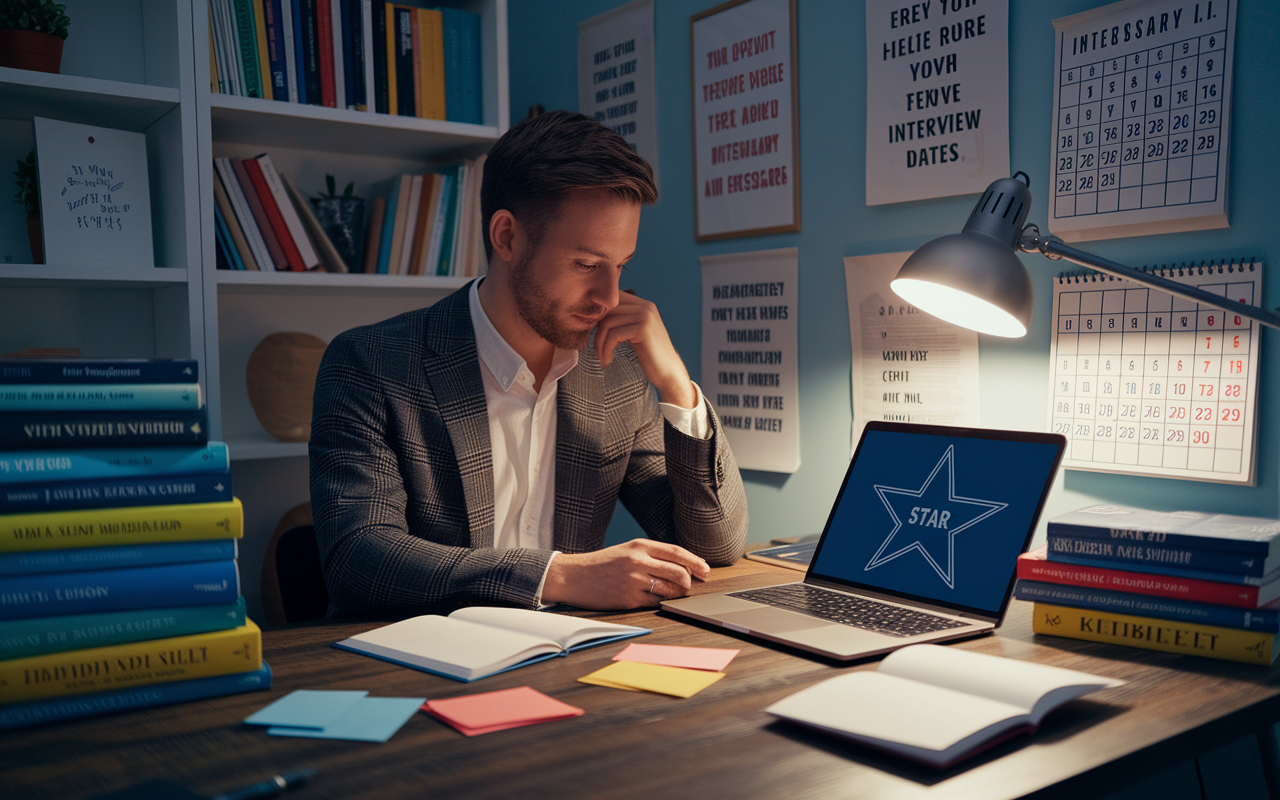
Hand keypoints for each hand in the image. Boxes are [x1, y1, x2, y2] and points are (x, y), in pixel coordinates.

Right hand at [540, 539, 711, 609]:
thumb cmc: (601, 564)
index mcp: (639, 545)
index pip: (676, 552)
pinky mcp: (629, 599)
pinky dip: (660, 602)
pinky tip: (657, 600)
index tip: (705, 570)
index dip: (695, 562)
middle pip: (678, 572)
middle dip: (689, 581)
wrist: (573, 576)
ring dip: (677, 594)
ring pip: (669, 589)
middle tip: (691, 586)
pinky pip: (655, 602)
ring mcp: (634, 581)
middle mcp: (638, 561)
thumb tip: (681, 568)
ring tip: (675, 593)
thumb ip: (651, 556)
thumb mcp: (626, 551)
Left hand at [595, 291, 697, 408]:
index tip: (595, 334)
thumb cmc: (650, 356)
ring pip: (607, 323)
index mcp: (644, 305)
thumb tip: (593, 315)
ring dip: (600, 343)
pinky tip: (608, 361)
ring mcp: (645, 316)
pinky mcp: (642, 328)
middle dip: (597, 331)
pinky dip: (606, 350)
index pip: (612, 299)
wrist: (669, 373)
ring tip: (603, 357)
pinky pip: (613, 335)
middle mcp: (645, 306)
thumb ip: (622, 320)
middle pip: (607, 310)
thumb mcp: (636, 333)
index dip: (599, 315)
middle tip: (597, 349)